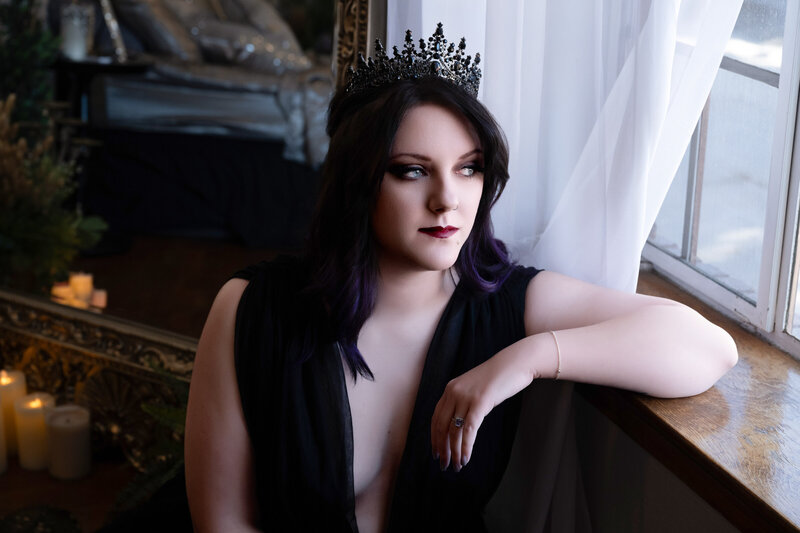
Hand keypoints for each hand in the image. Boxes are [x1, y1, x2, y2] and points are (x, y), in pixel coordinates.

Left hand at [430, 341, 537, 471]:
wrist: (514, 363)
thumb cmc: (498, 377)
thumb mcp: (475, 388)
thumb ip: (464, 401)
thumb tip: (460, 423)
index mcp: (450, 389)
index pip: (435, 418)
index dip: (434, 437)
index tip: (436, 452)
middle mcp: (454, 392)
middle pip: (441, 426)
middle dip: (441, 448)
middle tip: (444, 465)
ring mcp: (466, 396)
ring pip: (454, 430)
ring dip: (454, 452)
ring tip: (456, 466)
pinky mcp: (480, 402)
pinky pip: (469, 429)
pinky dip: (466, 447)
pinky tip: (466, 458)